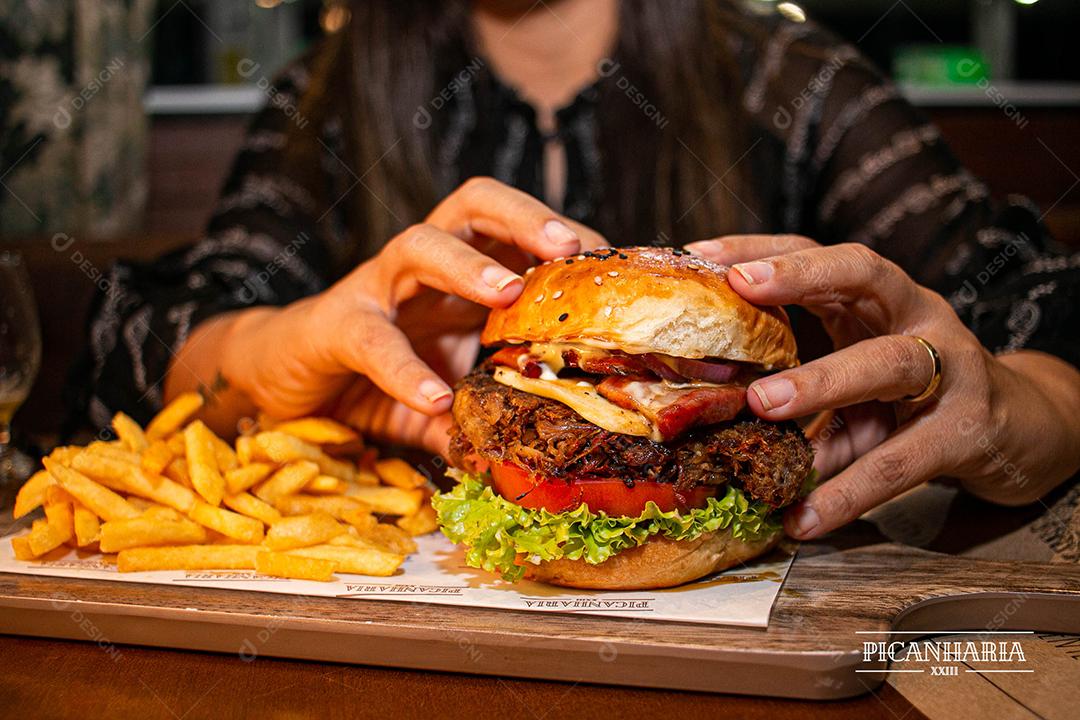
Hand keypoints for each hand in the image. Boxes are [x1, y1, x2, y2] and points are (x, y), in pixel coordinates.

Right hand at [216, 177, 604, 453]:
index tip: (616, 267)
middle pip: (474, 206)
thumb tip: (546, 450)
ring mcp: (377, 290)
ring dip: (467, 263)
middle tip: (571, 246)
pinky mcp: (333, 324)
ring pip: (419, 244)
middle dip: (526, 217)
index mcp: (460, 277)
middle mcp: (423, 270)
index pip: (518, 234)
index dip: (567, 240)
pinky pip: (371, 337)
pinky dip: (404, 368)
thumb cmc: (372, 380)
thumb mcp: (446, 399)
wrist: (284, 384)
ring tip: (509, 291)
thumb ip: (486, 415)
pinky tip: (436, 396)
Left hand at [687, 235, 1079, 539]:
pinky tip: (804, 517)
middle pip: (864, 273)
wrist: (1018, 430)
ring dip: (822, 381)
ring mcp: (950, 368)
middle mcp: (918, 316)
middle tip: (739, 286)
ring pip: (888, 362)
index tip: (702, 252)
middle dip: (800, 276)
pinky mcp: (966, 431)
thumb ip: (799, 394)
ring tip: (763, 405)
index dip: (763, 247)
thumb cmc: (916, 399)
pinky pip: (901, 461)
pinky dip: (848, 492)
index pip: (820, 255)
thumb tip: (712, 422)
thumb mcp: (857, 382)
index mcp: (880, 298)